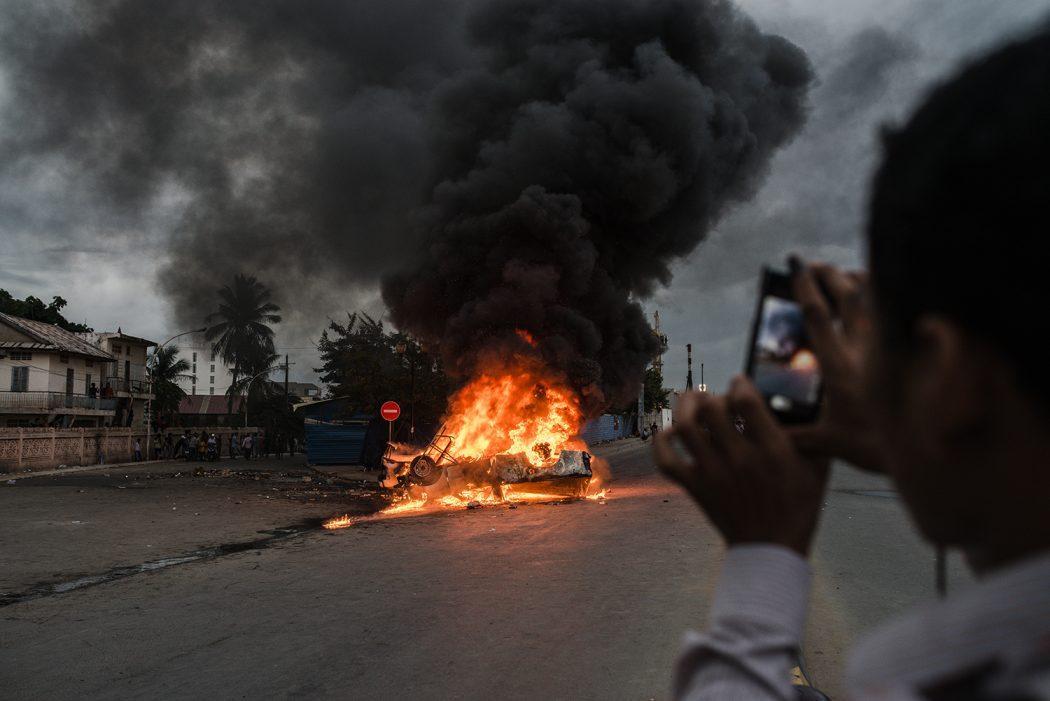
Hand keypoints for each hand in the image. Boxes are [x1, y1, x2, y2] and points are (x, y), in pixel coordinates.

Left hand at [655, 377, 829, 555]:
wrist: (771, 549)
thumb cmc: (799, 506)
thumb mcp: (818, 468)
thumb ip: (814, 434)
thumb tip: (811, 400)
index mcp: (773, 452)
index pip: (746, 401)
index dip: (739, 382)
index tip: (739, 381)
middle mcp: (740, 460)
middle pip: (711, 408)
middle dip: (711, 394)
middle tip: (715, 396)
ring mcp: (714, 475)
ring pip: (685, 427)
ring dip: (684, 408)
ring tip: (691, 403)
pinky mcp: (696, 489)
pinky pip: (666, 460)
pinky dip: (661, 442)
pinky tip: (670, 432)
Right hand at [787, 259, 885, 472]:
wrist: (924, 452)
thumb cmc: (872, 447)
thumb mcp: (828, 443)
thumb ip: (795, 435)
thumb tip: (766, 431)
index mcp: (840, 369)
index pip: (819, 317)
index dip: (805, 287)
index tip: (796, 266)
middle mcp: (865, 352)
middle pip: (848, 297)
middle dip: (829, 275)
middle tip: (813, 264)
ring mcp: (889, 350)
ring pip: (875, 301)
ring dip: (855, 282)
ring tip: (842, 273)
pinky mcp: (906, 353)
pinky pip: (895, 313)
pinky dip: (884, 298)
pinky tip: (878, 295)